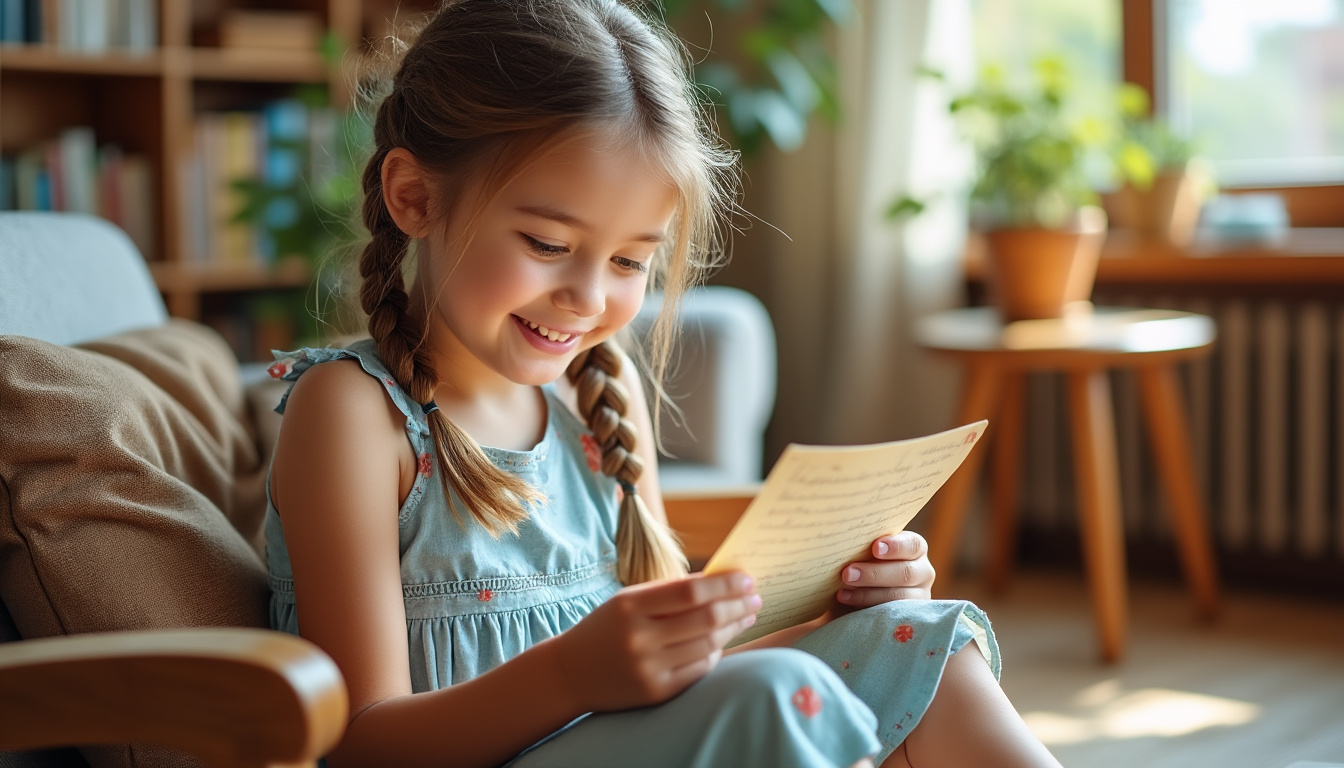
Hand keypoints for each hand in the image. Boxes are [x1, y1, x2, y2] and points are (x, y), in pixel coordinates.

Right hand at [554, 571, 760, 711]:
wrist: (570, 673)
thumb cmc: (606, 628)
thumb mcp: (628, 600)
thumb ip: (668, 592)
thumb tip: (718, 582)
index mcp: (631, 606)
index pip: (691, 592)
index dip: (724, 585)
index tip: (746, 579)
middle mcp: (639, 638)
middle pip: (705, 619)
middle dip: (737, 606)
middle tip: (755, 598)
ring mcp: (648, 667)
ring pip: (707, 645)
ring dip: (733, 628)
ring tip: (746, 616)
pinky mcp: (656, 691)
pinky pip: (699, 669)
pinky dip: (715, 652)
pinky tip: (723, 641)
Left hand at [834, 531, 935, 608]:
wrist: (854, 592)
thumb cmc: (861, 563)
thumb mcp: (864, 553)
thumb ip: (863, 548)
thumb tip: (847, 544)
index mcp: (915, 548)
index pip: (912, 544)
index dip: (895, 546)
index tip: (875, 548)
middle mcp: (922, 571)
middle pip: (905, 573)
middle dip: (874, 574)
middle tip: (848, 573)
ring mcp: (919, 596)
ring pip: (898, 597)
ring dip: (867, 594)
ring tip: (842, 593)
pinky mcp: (909, 617)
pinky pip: (891, 615)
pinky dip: (867, 609)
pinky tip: (848, 602)